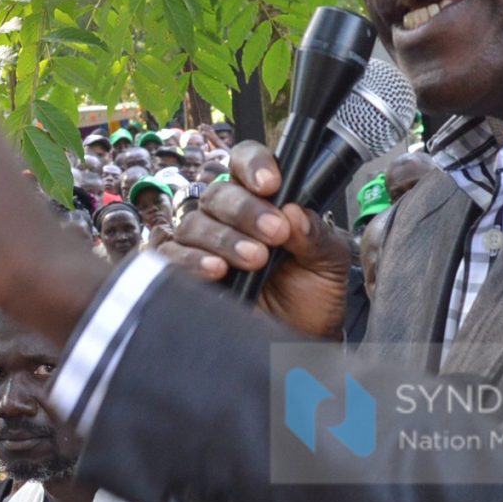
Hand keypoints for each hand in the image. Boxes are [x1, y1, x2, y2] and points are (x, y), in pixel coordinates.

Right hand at [158, 141, 353, 338]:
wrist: (301, 339)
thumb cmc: (312, 295)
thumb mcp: (328, 261)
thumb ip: (315, 234)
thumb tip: (293, 212)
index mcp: (261, 199)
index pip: (245, 162)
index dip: (253, 164)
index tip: (271, 184)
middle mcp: (227, 217)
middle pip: (218, 193)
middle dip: (246, 211)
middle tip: (275, 234)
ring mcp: (203, 244)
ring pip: (195, 224)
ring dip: (226, 240)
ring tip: (256, 260)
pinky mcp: (185, 275)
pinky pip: (173, 257)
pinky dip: (193, 261)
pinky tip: (217, 269)